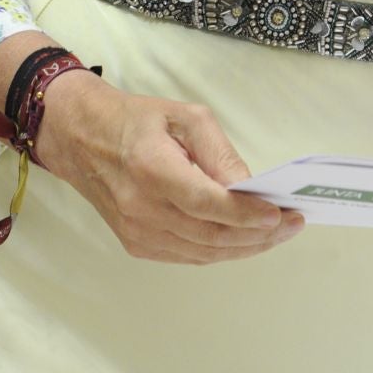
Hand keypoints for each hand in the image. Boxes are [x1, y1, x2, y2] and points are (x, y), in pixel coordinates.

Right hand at [33, 69, 304, 264]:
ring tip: (276, 235)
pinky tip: (243, 240)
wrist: (81, 139)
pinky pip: (187, 256)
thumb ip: (219, 152)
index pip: (207, 204)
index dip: (246, 214)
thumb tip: (250, 188)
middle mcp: (141, 207)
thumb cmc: (136, 120)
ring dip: (244, 248)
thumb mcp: (185, 116)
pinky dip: (220, 252)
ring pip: (203, 252)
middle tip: (292, 225)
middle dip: (258, 235)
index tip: (280, 214)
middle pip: (210, 235)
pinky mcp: (135, 244)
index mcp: (151, 169)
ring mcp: (136, 231)